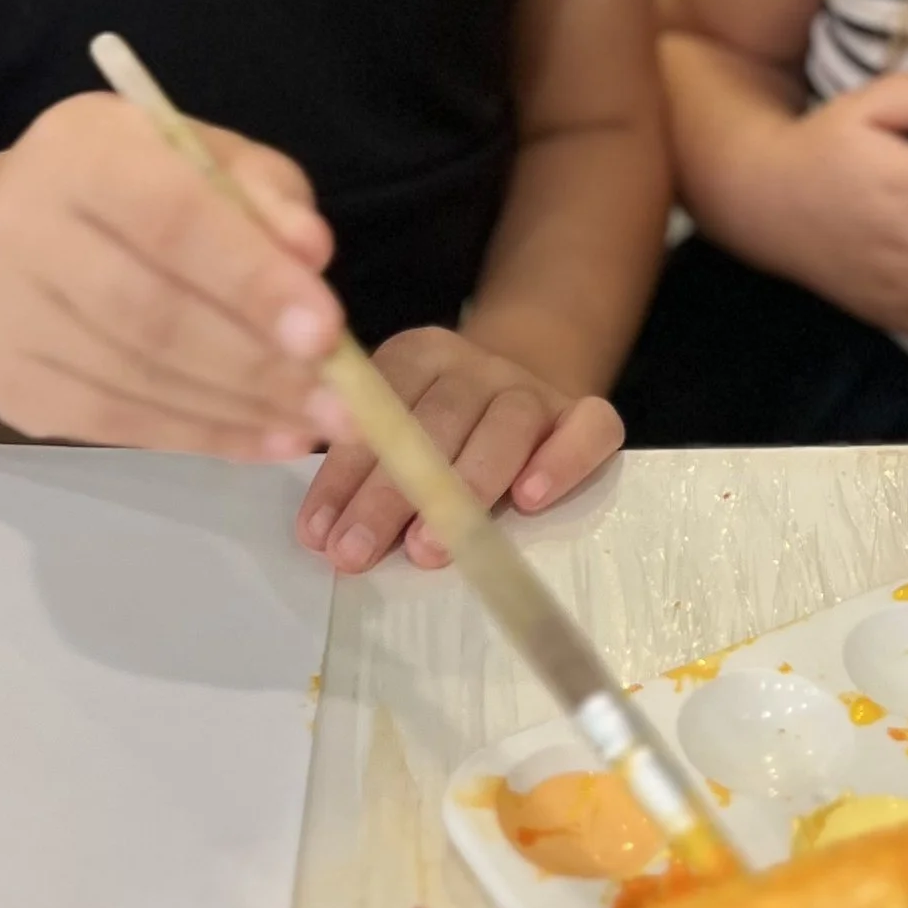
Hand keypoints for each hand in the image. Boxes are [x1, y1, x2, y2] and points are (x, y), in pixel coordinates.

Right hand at [0, 93, 345, 457]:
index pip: (168, 218)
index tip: (327, 327)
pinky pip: (116, 425)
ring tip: (319, 423)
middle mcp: (21, 227)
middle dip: (255, 362)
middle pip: (148, 312)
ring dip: (240, 409)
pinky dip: (204, 437)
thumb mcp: (205, 159)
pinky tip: (270, 441)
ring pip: (136, 378)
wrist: (8, 241)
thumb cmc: (136, 188)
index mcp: (79, 150)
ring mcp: (5, 314)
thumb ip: (264, 194)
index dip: (250, 277)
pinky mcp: (11, 386)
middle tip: (340, 397)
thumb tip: (312, 254)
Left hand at [297, 325, 623, 572]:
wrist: (528, 386)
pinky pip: (587, 428)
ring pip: (505, 427)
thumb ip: (365, 469)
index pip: (376, 409)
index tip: (320, 532)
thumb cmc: (447, 431)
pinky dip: (560, 461)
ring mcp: (532, 387)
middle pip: (434, 422)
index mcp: (419, 355)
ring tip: (427, 549)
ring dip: (464, 490)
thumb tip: (322, 533)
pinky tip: (530, 500)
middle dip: (390, 494)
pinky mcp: (583, 411)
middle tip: (357, 551)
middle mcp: (477, 364)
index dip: (344, 473)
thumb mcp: (398, 429)